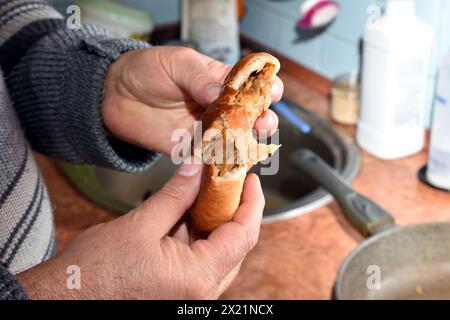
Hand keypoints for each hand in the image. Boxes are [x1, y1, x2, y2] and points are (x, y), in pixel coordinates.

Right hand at [17, 162, 263, 298]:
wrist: (67, 299)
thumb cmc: (96, 271)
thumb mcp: (140, 224)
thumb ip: (175, 195)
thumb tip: (197, 168)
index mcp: (197, 277)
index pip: (243, 235)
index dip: (252, 204)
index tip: (251, 180)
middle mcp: (201, 292)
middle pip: (235, 245)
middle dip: (233, 210)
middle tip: (226, 181)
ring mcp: (192, 295)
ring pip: (220, 253)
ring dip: (215, 221)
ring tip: (205, 192)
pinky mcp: (180, 291)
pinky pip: (202, 261)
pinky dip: (200, 235)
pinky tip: (189, 213)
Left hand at [102, 46, 283, 154]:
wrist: (114, 93)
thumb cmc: (147, 69)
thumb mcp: (178, 63)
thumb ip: (200, 79)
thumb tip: (222, 95)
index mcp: (219, 81)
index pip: (251, 85)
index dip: (266, 89)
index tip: (272, 94)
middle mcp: (217, 106)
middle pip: (249, 116)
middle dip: (262, 120)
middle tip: (261, 122)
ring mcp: (204, 128)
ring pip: (234, 140)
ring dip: (245, 144)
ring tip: (247, 143)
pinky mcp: (189, 148)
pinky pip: (209, 158)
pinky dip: (220, 162)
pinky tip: (227, 162)